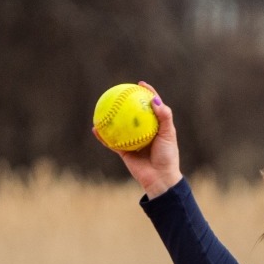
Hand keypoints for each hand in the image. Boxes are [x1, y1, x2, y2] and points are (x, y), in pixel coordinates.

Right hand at [94, 81, 182, 198]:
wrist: (160, 178)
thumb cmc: (168, 156)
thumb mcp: (168, 134)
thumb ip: (164, 117)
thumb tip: (155, 100)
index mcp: (156, 127)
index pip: (152, 106)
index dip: (147, 94)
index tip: (140, 84)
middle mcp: (143, 132)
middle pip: (133, 114)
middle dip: (126, 103)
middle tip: (119, 91)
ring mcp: (133, 141)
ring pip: (119, 127)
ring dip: (110, 117)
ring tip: (101, 107)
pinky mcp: (125, 152)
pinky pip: (111, 142)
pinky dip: (102, 136)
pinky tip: (95, 128)